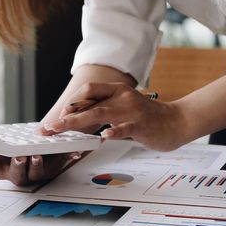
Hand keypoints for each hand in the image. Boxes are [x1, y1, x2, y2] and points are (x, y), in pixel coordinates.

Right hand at [0, 122, 81, 185]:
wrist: (33, 149)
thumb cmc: (10, 146)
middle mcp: (16, 172)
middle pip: (14, 174)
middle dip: (16, 166)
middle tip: (17, 157)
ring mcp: (34, 172)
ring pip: (35, 173)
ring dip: (36, 165)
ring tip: (37, 154)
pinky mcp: (52, 167)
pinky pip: (60, 164)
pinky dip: (68, 158)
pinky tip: (76, 152)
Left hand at [40, 82, 189, 150]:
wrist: (176, 121)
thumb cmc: (146, 117)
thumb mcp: (122, 107)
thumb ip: (103, 110)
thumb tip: (78, 117)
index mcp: (116, 91)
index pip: (88, 90)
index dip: (71, 102)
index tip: (57, 116)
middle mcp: (122, 97)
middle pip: (88, 104)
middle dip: (66, 117)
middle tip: (49, 128)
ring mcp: (132, 111)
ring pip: (100, 114)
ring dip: (78, 122)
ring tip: (62, 129)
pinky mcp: (141, 124)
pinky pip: (125, 127)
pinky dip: (114, 131)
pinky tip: (104, 136)